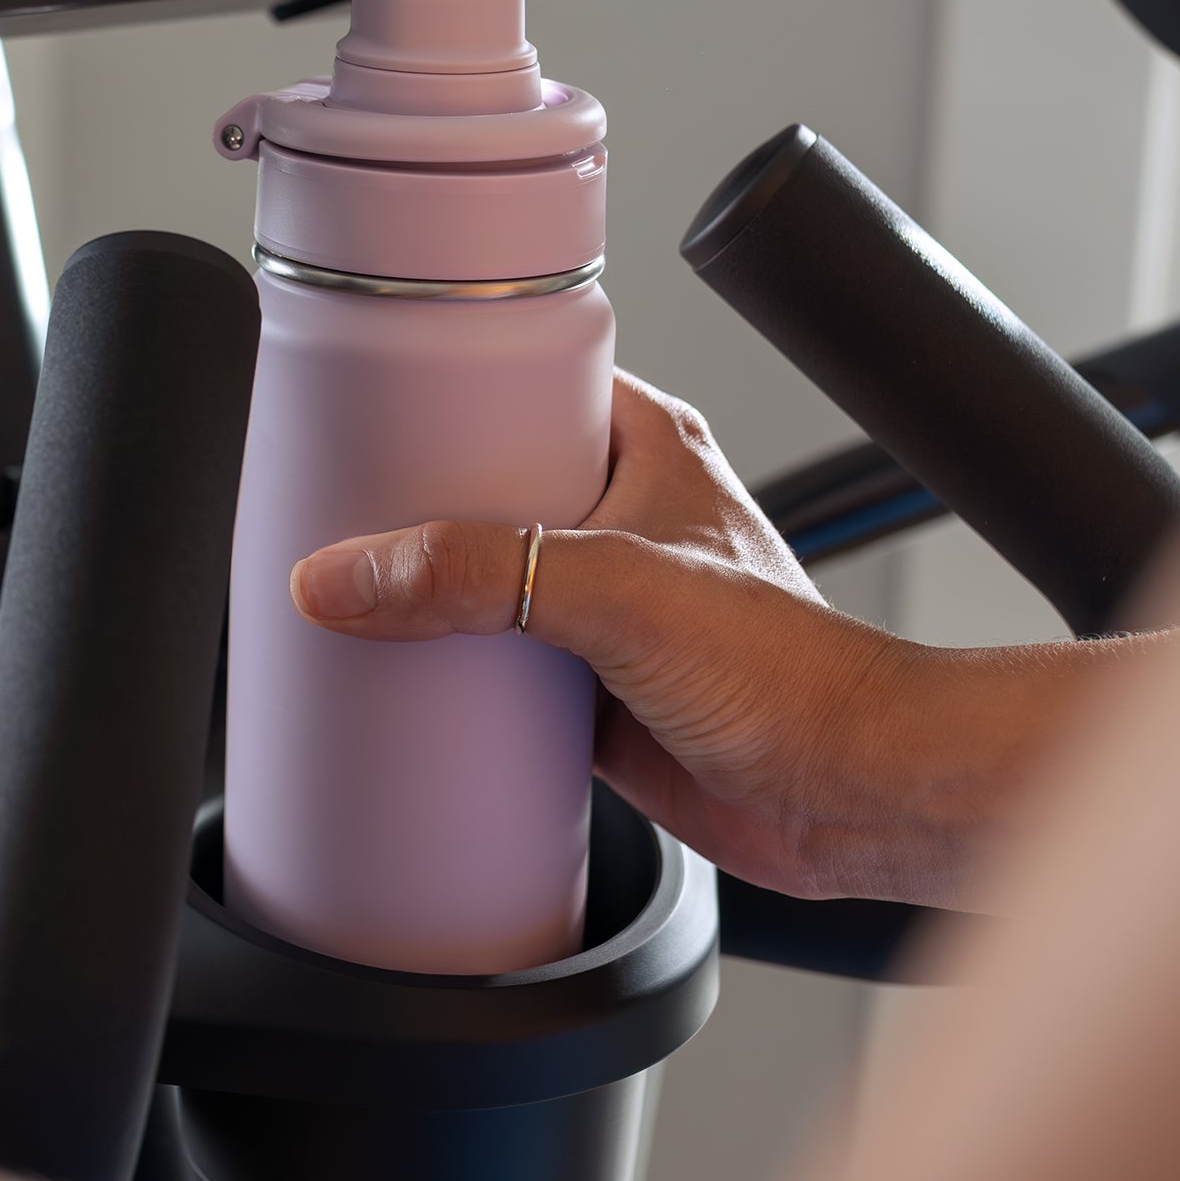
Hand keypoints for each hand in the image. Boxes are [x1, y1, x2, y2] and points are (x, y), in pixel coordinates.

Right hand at [290, 372, 1054, 907]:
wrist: (847, 794)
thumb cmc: (793, 669)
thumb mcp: (617, 586)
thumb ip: (481, 572)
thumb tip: (350, 574)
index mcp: (641, 448)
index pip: (518, 386)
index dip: (440, 393)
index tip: (359, 406)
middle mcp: (617, 521)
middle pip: (481, 493)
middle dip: (409, 511)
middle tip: (332, 515)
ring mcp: (602, 608)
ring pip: (483, 586)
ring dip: (425, 601)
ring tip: (345, 598)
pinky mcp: (590, 690)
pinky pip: (494, 671)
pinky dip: (447, 678)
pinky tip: (397, 685)